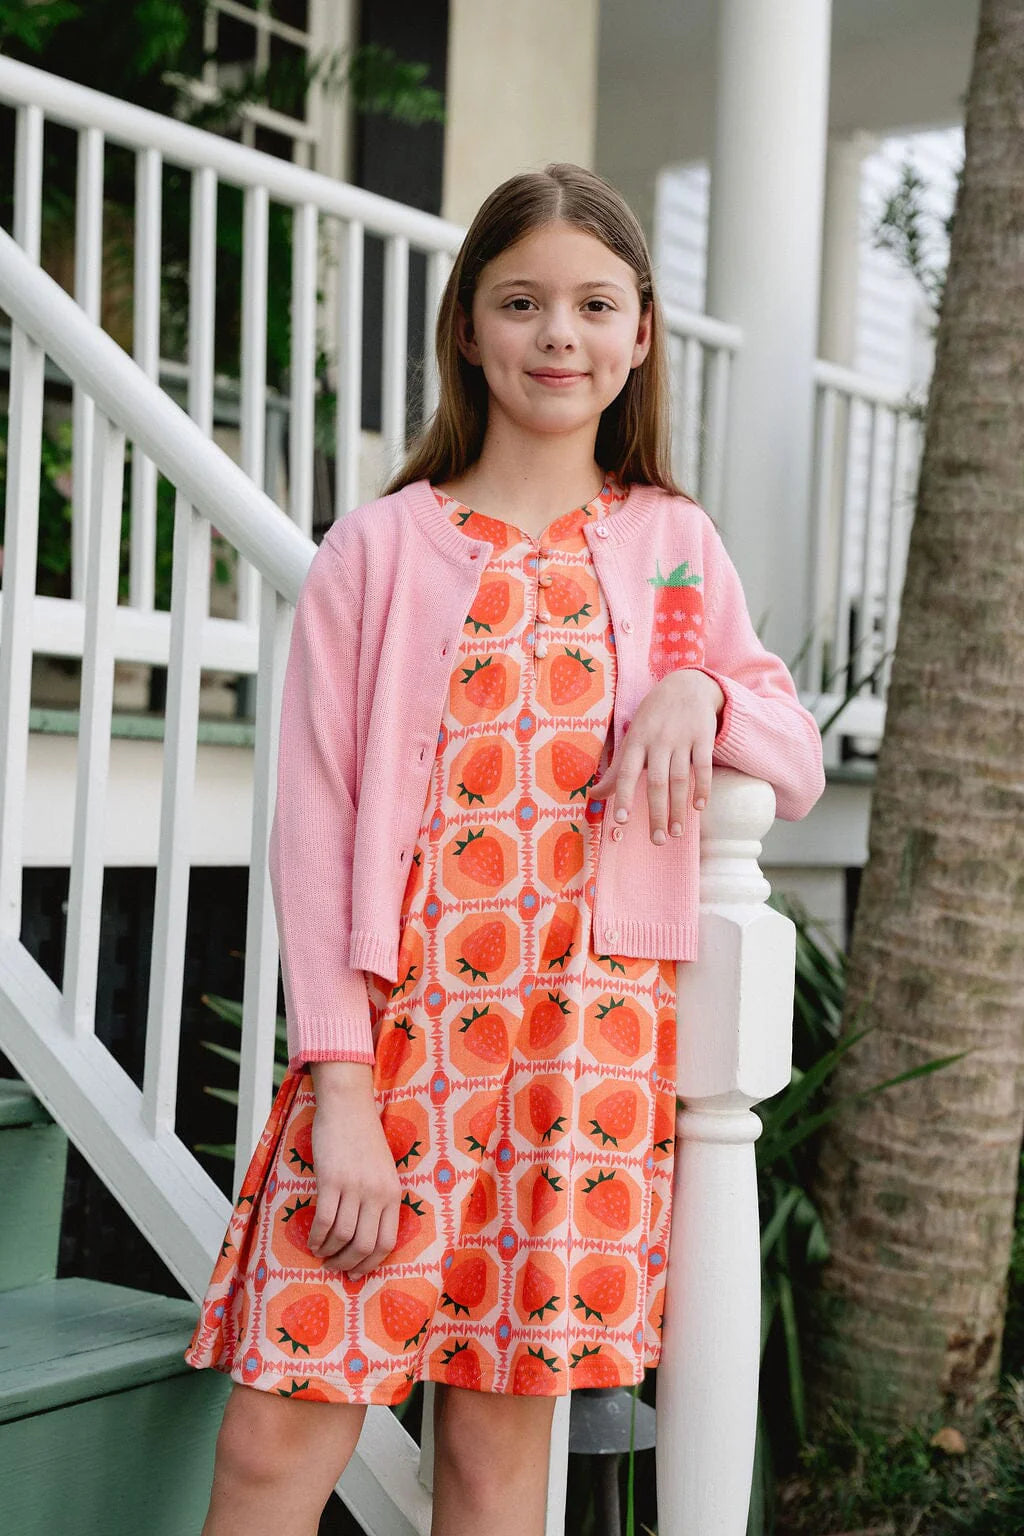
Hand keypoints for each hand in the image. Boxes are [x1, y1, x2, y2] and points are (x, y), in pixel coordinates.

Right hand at [307, 1062, 401, 1275]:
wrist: (348, 1106)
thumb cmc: (363, 1139)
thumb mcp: (383, 1171)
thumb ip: (379, 1200)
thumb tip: (364, 1238)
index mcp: (393, 1193)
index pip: (386, 1243)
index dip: (370, 1264)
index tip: (356, 1273)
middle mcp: (377, 1193)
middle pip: (364, 1245)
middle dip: (347, 1264)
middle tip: (334, 1267)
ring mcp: (355, 1186)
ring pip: (343, 1236)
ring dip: (329, 1252)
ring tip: (321, 1253)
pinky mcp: (332, 1179)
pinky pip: (325, 1220)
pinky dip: (317, 1237)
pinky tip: (312, 1240)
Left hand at [588, 669, 724, 842]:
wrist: (685, 685)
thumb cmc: (652, 719)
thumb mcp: (632, 739)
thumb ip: (616, 770)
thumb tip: (593, 796)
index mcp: (636, 741)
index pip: (628, 772)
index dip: (625, 796)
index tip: (622, 821)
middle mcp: (658, 740)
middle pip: (657, 782)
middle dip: (656, 813)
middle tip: (657, 840)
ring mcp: (682, 738)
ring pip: (680, 779)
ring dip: (678, 808)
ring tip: (676, 833)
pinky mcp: (703, 737)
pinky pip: (703, 767)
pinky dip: (702, 788)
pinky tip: (699, 808)